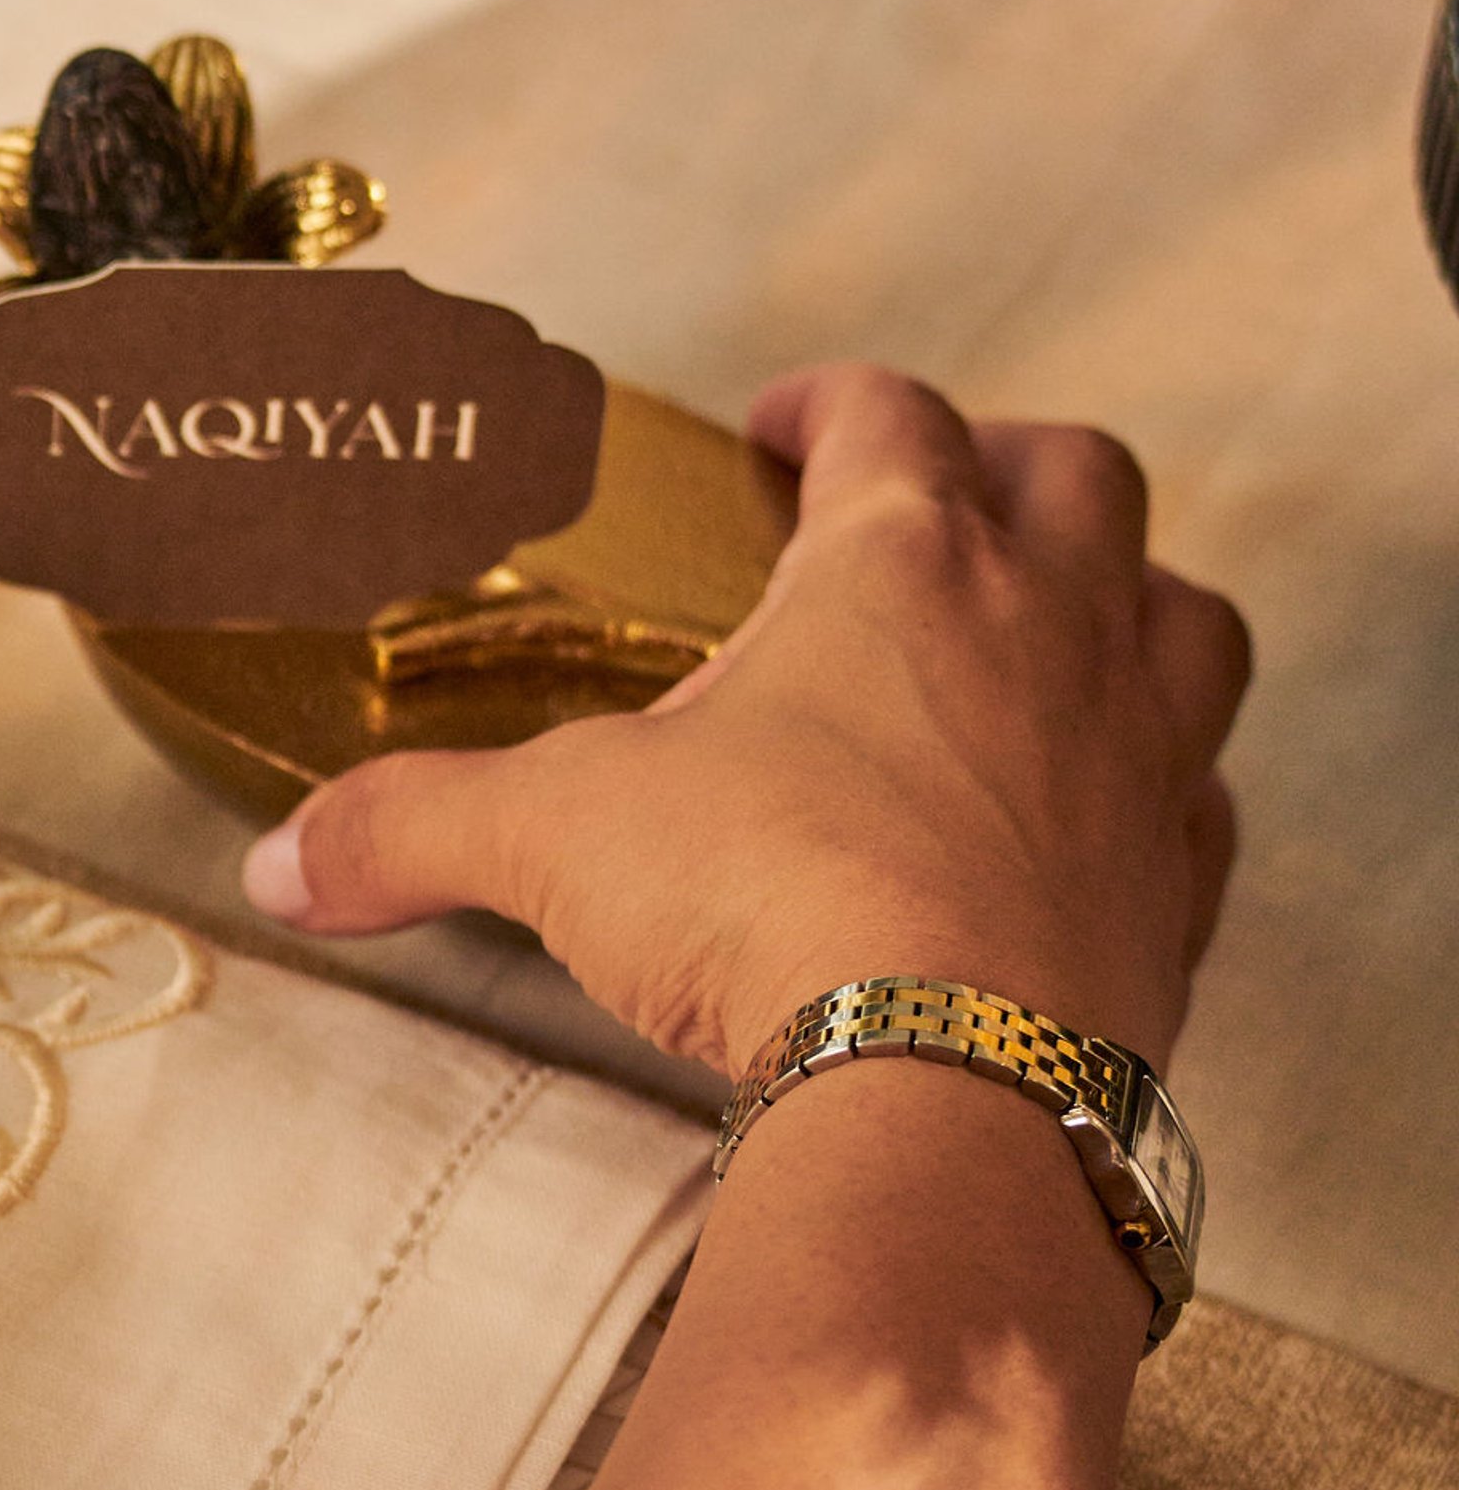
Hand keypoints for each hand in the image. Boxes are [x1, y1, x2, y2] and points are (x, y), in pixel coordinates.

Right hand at [239, 363, 1250, 1079]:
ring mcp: (1140, 752)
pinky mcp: (1180, 883)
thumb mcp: (553, 842)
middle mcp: (1050, 627)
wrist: (953, 1085)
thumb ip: (413, 827)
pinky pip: (1203, 794)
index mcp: (901, 564)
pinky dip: (1162, 778)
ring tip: (1051, 629)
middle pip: (1073, 475)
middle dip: (1006, 465)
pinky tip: (1098, 810)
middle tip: (936, 497)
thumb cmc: (774, 909)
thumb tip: (285, 859)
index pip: (889, 418)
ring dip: (1125, 598)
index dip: (832, 404)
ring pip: (1184, 612)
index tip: (783, 427)